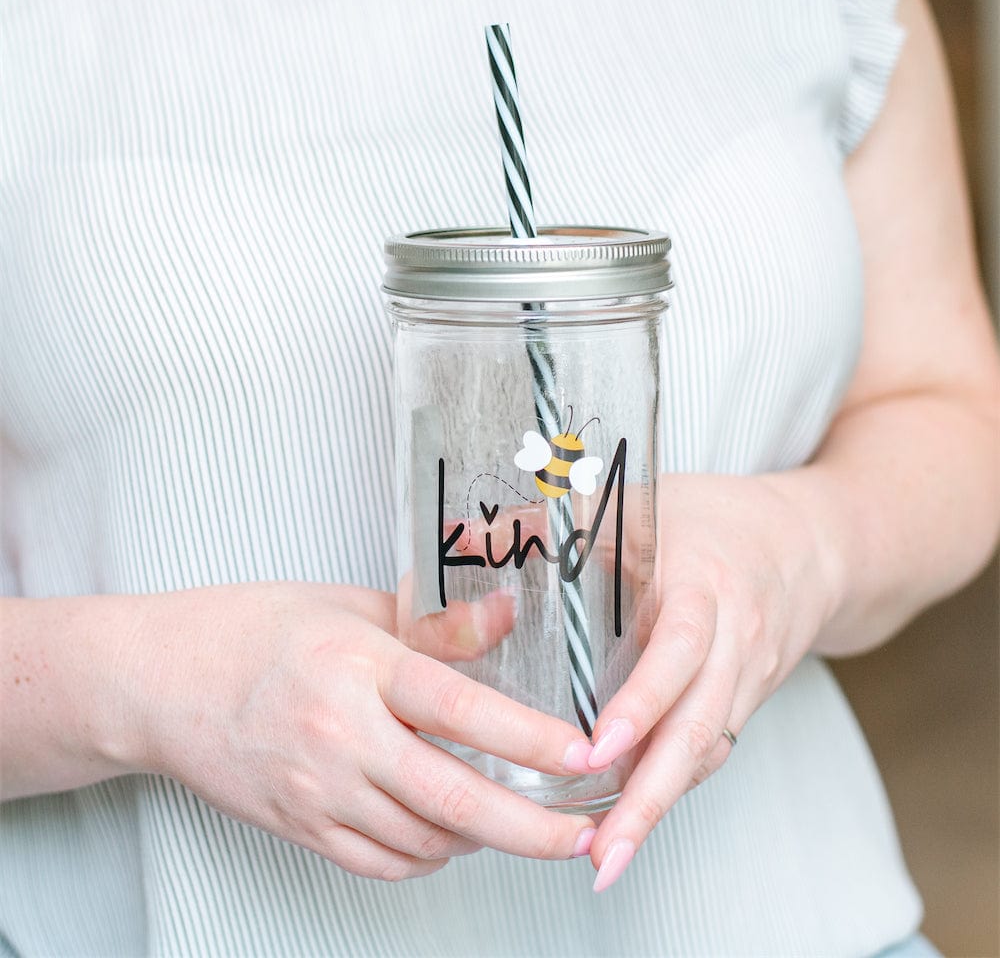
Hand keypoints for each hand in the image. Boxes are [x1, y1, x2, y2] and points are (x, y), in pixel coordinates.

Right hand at [120, 582, 597, 880]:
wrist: (160, 681)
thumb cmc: (252, 630)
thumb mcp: (347, 605)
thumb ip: (433, 621)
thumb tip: (506, 617)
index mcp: (360, 667)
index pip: (463, 709)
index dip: (533, 738)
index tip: (585, 753)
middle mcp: (341, 736)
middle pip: (455, 799)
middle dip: (534, 828)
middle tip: (585, 833)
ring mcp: (317, 791)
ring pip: (425, 841)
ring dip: (484, 839)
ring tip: (522, 822)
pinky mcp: (299, 827)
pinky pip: (380, 863)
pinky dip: (428, 857)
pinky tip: (447, 834)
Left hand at [584, 473, 839, 889]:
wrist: (807, 542)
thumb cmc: (710, 516)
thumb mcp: (637, 501)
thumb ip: (549, 523)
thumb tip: (456, 537)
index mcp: (703, 583)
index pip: (678, 649)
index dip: (642, 701)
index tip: (597, 749)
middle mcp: (733, 638)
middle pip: (700, 726)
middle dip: (650, 795)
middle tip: (601, 852)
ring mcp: (747, 675)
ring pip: (707, 750)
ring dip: (658, 807)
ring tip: (607, 859)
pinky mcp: (747, 700)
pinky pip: (712, 749)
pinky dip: (673, 786)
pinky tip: (633, 819)